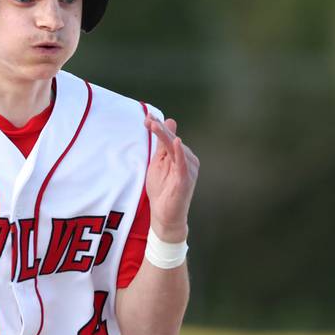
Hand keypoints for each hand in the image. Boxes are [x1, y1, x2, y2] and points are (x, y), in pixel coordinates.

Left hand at [144, 115, 199, 242]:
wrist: (165, 216)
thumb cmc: (162, 190)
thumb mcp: (158, 163)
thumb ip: (161, 145)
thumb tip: (166, 122)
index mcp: (181, 155)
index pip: (169, 137)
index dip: (158, 127)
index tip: (146, 118)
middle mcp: (188, 160)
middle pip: (172, 140)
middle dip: (160, 129)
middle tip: (148, 119)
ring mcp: (187, 170)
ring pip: (176, 149)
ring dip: (165, 136)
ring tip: (155, 125)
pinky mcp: (185, 180)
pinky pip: (182, 164)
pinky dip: (180, 153)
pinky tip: (176, 143)